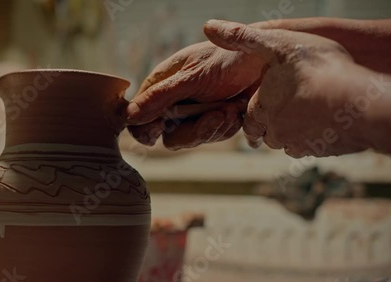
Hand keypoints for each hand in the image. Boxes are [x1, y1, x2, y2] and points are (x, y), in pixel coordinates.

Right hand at [126, 41, 264, 149]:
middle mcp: (176, 100)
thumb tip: (130, 115)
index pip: (139, 116)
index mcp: (163, 84)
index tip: (160, 128)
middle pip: (167, 135)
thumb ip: (160, 97)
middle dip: (192, 130)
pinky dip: (225, 128)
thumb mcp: (192, 77)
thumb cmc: (228, 59)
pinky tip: (236, 112)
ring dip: (212, 128)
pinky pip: (212, 136)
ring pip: (192, 139)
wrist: (267, 62)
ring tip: (229, 109)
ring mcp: (195, 112)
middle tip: (212, 117)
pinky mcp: (214, 120)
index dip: (145, 128)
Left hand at [204, 20, 369, 156]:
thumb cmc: (316, 70)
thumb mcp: (276, 45)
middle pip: (269, 135)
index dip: (254, 115)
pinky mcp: (326, 151)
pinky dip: (318, 136)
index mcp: (261, 110)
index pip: (249, 122)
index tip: (258, 114)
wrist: (355, 102)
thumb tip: (209, 27)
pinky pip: (317, 147)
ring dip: (296, 132)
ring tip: (307, 114)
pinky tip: (328, 120)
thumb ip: (243, 38)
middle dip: (273, 125)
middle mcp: (277, 133)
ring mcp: (302, 145)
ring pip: (292, 143)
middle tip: (284, 112)